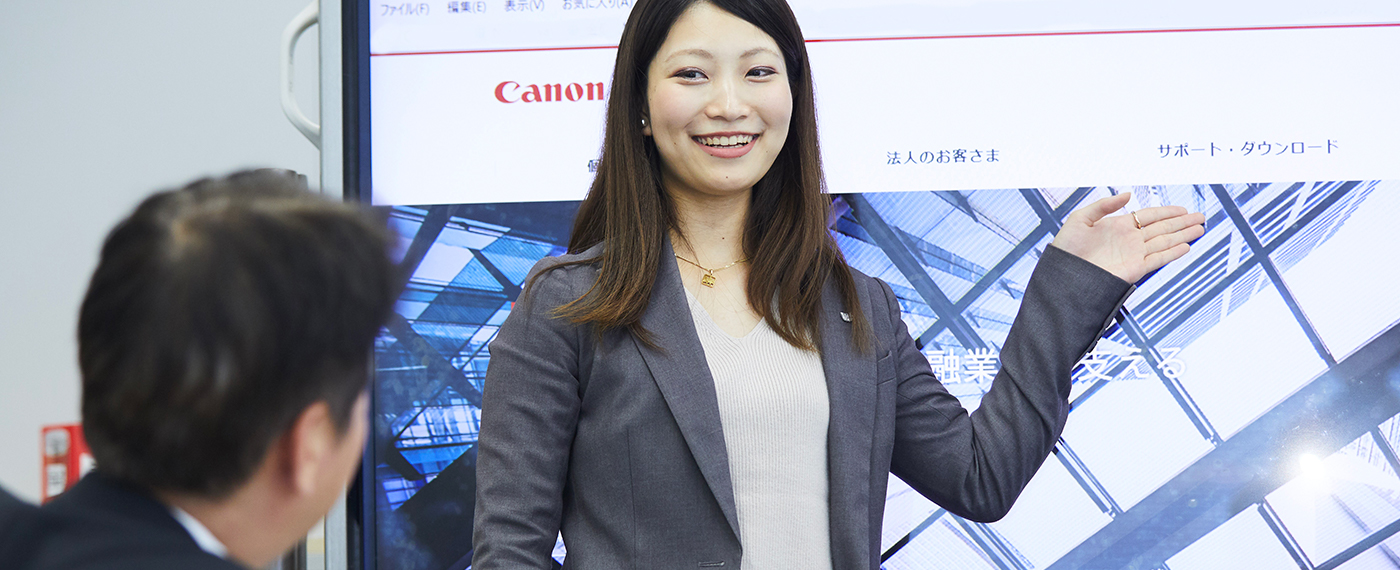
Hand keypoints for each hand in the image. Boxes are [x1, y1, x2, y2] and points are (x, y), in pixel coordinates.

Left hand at [1051, 193, 1205, 282]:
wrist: (1062, 275)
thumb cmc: (1066, 248)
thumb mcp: (1081, 218)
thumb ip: (1104, 205)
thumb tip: (1127, 194)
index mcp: (1118, 226)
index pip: (1149, 216)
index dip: (1167, 211)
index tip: (1183, 209)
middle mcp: (1129, 239)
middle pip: (1162, 227)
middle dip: (1182, 222)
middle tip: (1200, 216)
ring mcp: (1134, 254)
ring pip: (1165, 241)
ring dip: (1183, 235)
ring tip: (1200, 228)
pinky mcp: (1135, 269)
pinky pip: (1158, 259)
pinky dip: (1173, 253)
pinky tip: (1186, 246)